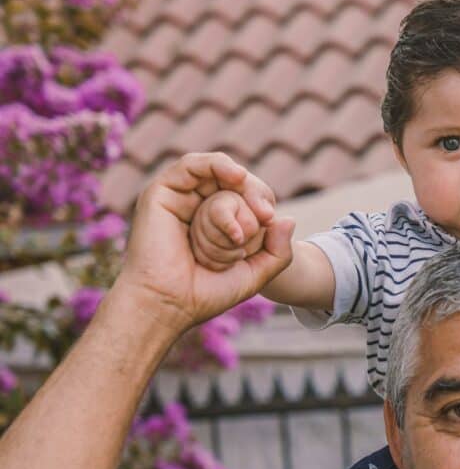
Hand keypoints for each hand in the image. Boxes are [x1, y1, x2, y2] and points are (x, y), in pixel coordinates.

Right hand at [115, 152, 294, 333]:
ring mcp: (179, 199)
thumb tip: (289, 219)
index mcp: (216, 225)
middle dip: (253, 193)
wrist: (170, 303)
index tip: (270, 219)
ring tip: (251, 197)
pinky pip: (191, 165)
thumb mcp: (255, 274)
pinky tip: (236, 176)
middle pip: (233, 184)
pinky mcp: (161, 193)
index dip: (262, 202)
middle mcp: (196, 209)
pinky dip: (215, 165)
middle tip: (264, 213)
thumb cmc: (208, 293)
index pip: (246, 199)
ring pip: (215, 174)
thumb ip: (278, 252)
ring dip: (237, 183)